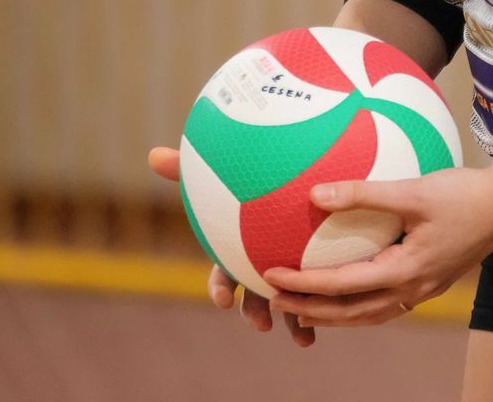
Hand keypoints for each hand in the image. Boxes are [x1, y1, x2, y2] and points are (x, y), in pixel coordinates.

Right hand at [147, 146, 314, 347]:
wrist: (301, 167)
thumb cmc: (255, 170)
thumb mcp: (227, 166)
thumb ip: (193, 166)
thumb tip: (151, 154)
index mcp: (239, 247)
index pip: (224, 273)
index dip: (220, 288)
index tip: (222, 299)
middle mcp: (263, 262)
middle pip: (256, 295)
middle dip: (256, 313)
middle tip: (261, 324)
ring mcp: (293, 267)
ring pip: (292, 301)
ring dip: (295, 321)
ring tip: (304, 338)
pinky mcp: (321, 266)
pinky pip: (326, 289)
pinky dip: (330, 303)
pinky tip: (341, 311)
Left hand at [262, 166, 492, 327]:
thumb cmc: (462, 193)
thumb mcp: (411, 190)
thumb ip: (363, 193)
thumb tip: (315, 193)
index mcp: (405, 271)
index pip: (342, 285)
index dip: (304, 284)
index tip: (271, 276)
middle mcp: (413, 289)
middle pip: (352, 312)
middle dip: (311, 309)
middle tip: (273, 301)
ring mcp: (423, 290)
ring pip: (369, 314)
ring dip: (334, 314)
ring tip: (303, 308)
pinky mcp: (430, 281)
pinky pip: (385, 304)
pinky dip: (358, 305)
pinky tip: (347, 292)